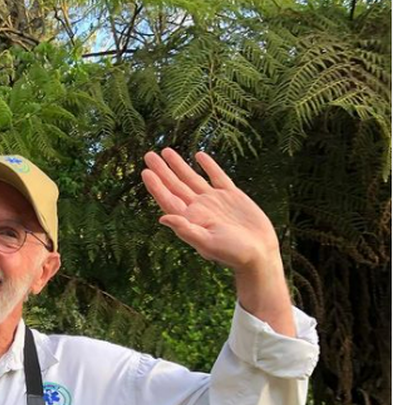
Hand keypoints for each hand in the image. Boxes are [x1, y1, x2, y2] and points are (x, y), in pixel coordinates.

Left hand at [141, 148, 280, 272]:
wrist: (259, 253)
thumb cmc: (233, 253)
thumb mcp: (207, 243)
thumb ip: (186, 230)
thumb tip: (162, 218)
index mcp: (190, 219)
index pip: (168, 199)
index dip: (156, 186)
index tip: (145, 171)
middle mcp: (199, 208)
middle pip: (175, 186)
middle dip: (162, 171)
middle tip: (149, 155)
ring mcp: (214, 201)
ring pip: (192, 178)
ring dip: (179, 165)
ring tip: (166, 151)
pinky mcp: (232, 195)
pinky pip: (216, 176)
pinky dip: (208, 166)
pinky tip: (199, 156)